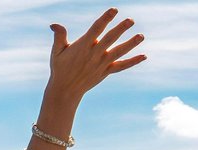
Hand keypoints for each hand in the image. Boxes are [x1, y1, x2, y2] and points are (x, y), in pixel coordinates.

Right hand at [35, 8, 145, 149]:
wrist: (65, 90)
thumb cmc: (60, 68)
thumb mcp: (57, 52)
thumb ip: (59, 36)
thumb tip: (54, 24)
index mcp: (83, 46)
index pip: (96, 29)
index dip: (105, 19)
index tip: (114, 10)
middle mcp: (94, 54)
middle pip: (110, 39)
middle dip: (121, 29)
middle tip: (131, 20)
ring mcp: (101, 64)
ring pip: (118, 52)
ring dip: (131, 44)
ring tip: (141, 36)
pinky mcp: (106, 71)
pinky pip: (121, 66)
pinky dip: (133, 62)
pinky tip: (144, 56)